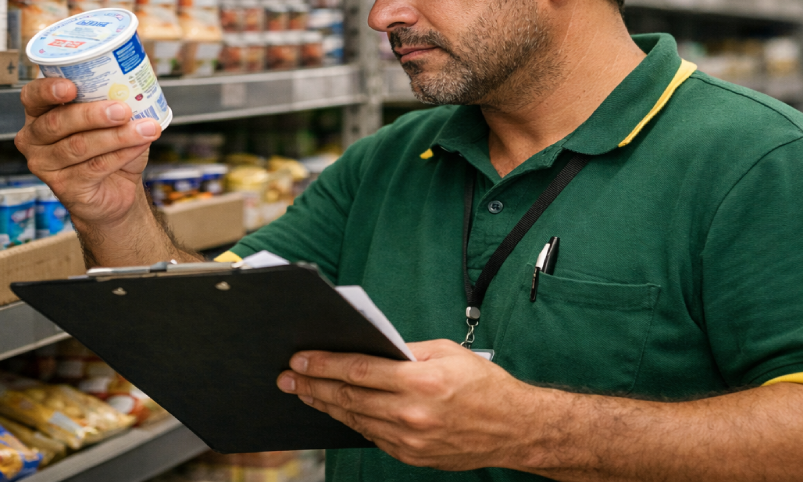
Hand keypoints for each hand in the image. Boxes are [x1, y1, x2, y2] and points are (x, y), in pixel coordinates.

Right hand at [15, 78, 162, 226]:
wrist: (116, 188)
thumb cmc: (108, 147)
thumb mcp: (108, 117)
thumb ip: (112, 99)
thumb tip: (138, 83)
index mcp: (39, 113)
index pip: (32, 95)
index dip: (48, 90)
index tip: (71, 87)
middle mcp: (34, 139)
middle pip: (57, 122)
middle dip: (92, 114)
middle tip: (123, 110)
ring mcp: (46, 166)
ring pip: (79, 146)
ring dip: (117, 136)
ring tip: (145, 128)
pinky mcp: (65, 187)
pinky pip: (95, 167)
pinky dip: (122, 154)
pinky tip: (140, 144)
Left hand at [277, 340, 535, 470]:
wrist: (514, 429)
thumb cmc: (484, 384)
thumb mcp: (447, 352)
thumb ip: (405, 351)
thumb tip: (368, 347)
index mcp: (422, 381)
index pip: (359, 370)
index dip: (324, 364)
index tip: (300, 359)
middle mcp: (412, 413)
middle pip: (349, 397)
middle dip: (313, 385)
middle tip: (288, 377)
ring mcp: (410, 440)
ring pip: (355, 419)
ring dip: (326, 404)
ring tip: (304, 392)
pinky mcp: (411, 456)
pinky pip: (372, 436)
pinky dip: (352, 421)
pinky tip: (337, 409)